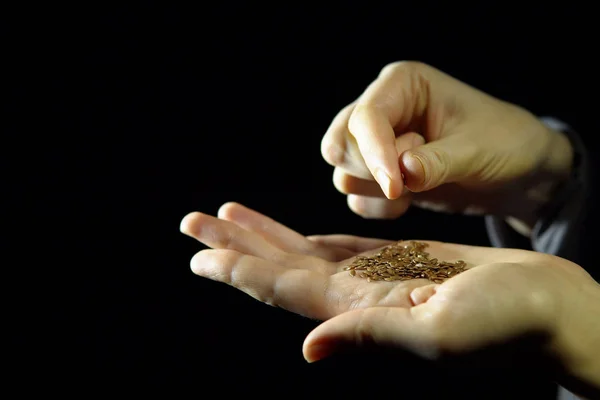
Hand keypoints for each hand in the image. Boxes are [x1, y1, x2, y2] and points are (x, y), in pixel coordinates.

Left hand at [180, 202, 599, 396]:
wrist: (547, 305)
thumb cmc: (507, 322)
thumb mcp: (438, 333)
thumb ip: (371, 334)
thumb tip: (308, 350)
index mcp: (361, 312)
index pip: (284, 290)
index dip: (239, 270)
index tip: (199, 254)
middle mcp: (356, 297)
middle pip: (279, 268)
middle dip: (233, 245)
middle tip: (190, 223)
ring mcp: (372, 278)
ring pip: (300, 253)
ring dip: (259, 234)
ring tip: (222, 214)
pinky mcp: (395, 260)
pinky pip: (336, 244)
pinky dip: (303, 234)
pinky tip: (280, 229)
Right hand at [321, 61, 572, 228]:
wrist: (517, 173)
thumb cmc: (504, 144)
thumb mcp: (477, 150)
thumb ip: (438, 162)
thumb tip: (403, 173)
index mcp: (402, 84)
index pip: (365, 117)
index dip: (374, 153)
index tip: (395, 187)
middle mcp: (381, 108)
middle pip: (341, 144)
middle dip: (371, 170)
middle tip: (413, 179)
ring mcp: (375, 142)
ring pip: (343, 171)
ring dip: (375, 189)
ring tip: (418, 187)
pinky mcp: (376, 172)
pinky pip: (354, 194)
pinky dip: (377, 206)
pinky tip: (409, 203)